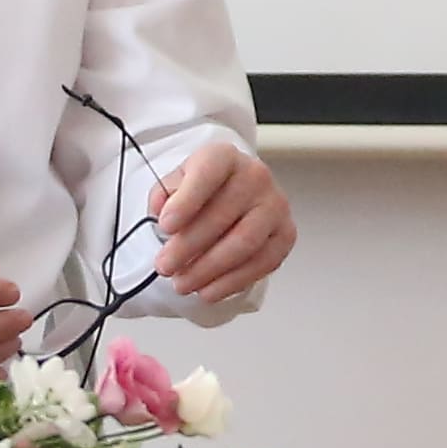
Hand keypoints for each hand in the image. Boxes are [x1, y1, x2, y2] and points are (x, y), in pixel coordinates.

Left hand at [146, 141, 296, 301]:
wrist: (234, 193)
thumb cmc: (204, 190)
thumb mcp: (177, 182)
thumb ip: (165, 194)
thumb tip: (161, 210)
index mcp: (225, 157)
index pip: (209, 173)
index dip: (186, 201)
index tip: (165, 226)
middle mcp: (256, 177)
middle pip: (223, 215)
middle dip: (188, 247)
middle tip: (165, 266)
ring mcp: (275, 206)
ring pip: (243, 243)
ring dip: (209, 269)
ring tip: (183, 282)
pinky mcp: (285, 234)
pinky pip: (260, 264)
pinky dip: (231, 282)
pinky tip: (208, 290)